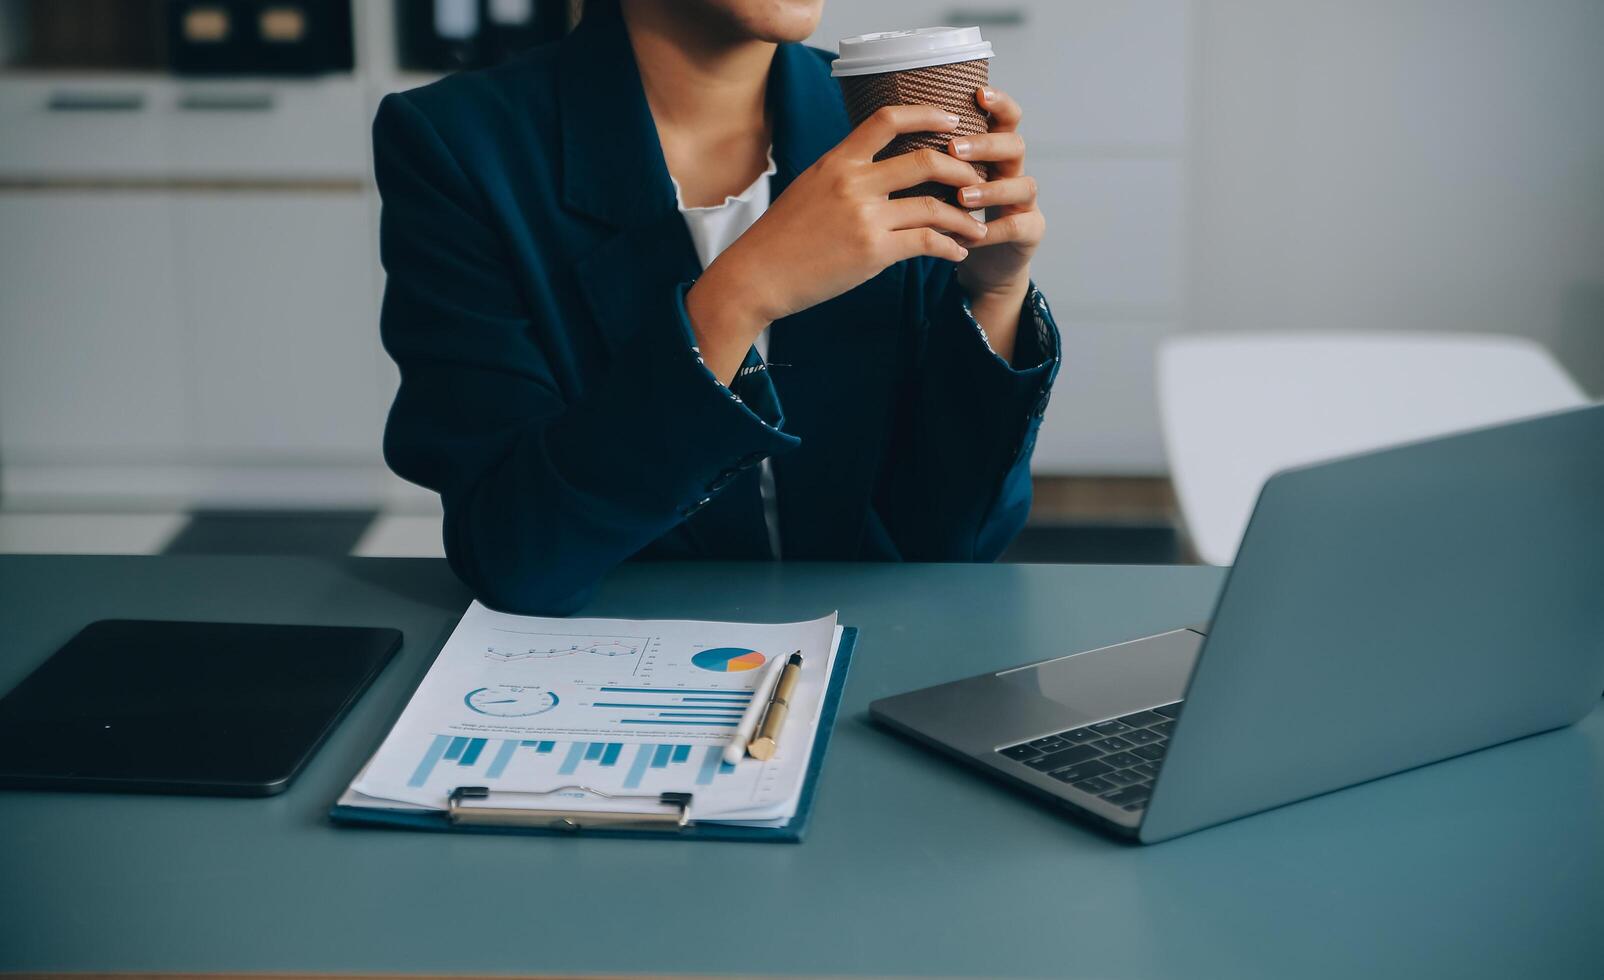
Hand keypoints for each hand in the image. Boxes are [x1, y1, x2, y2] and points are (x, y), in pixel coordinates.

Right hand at [685, 105, 990, 383]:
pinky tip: (957, 252)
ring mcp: (864, 217)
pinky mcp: (873, 252)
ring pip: (935, 206)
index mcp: (837, 162)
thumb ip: (844, 174)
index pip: (887, 119)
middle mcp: (853, 182)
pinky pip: (927, 242)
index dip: (926, 114)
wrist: (756, 276)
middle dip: (962, 169)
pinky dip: (950, 247)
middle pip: (926, 160)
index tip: (952, 120)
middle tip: (977, 181)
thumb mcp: (809, 188)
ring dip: (965, 217)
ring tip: (978, 227)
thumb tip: (875, 168)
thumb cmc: (781, 238)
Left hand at [950, 87, 1044, 346]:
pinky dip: (993, 231)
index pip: (1004, 117)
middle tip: (954, 148)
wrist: (980, 262)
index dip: (998, 102)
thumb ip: (925, 159)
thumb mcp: (938, 183)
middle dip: (986, 144)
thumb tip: (885, 129)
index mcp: (992, 152)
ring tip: (963, 196)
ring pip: (1024, 184)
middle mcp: (1012, 171)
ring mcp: (1025, 201)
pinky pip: (1018, 226)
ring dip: (992, 189)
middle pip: (1015, 144)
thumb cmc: (951, 215)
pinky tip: (971, 237)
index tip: (978, 92)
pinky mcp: (1030, 231)